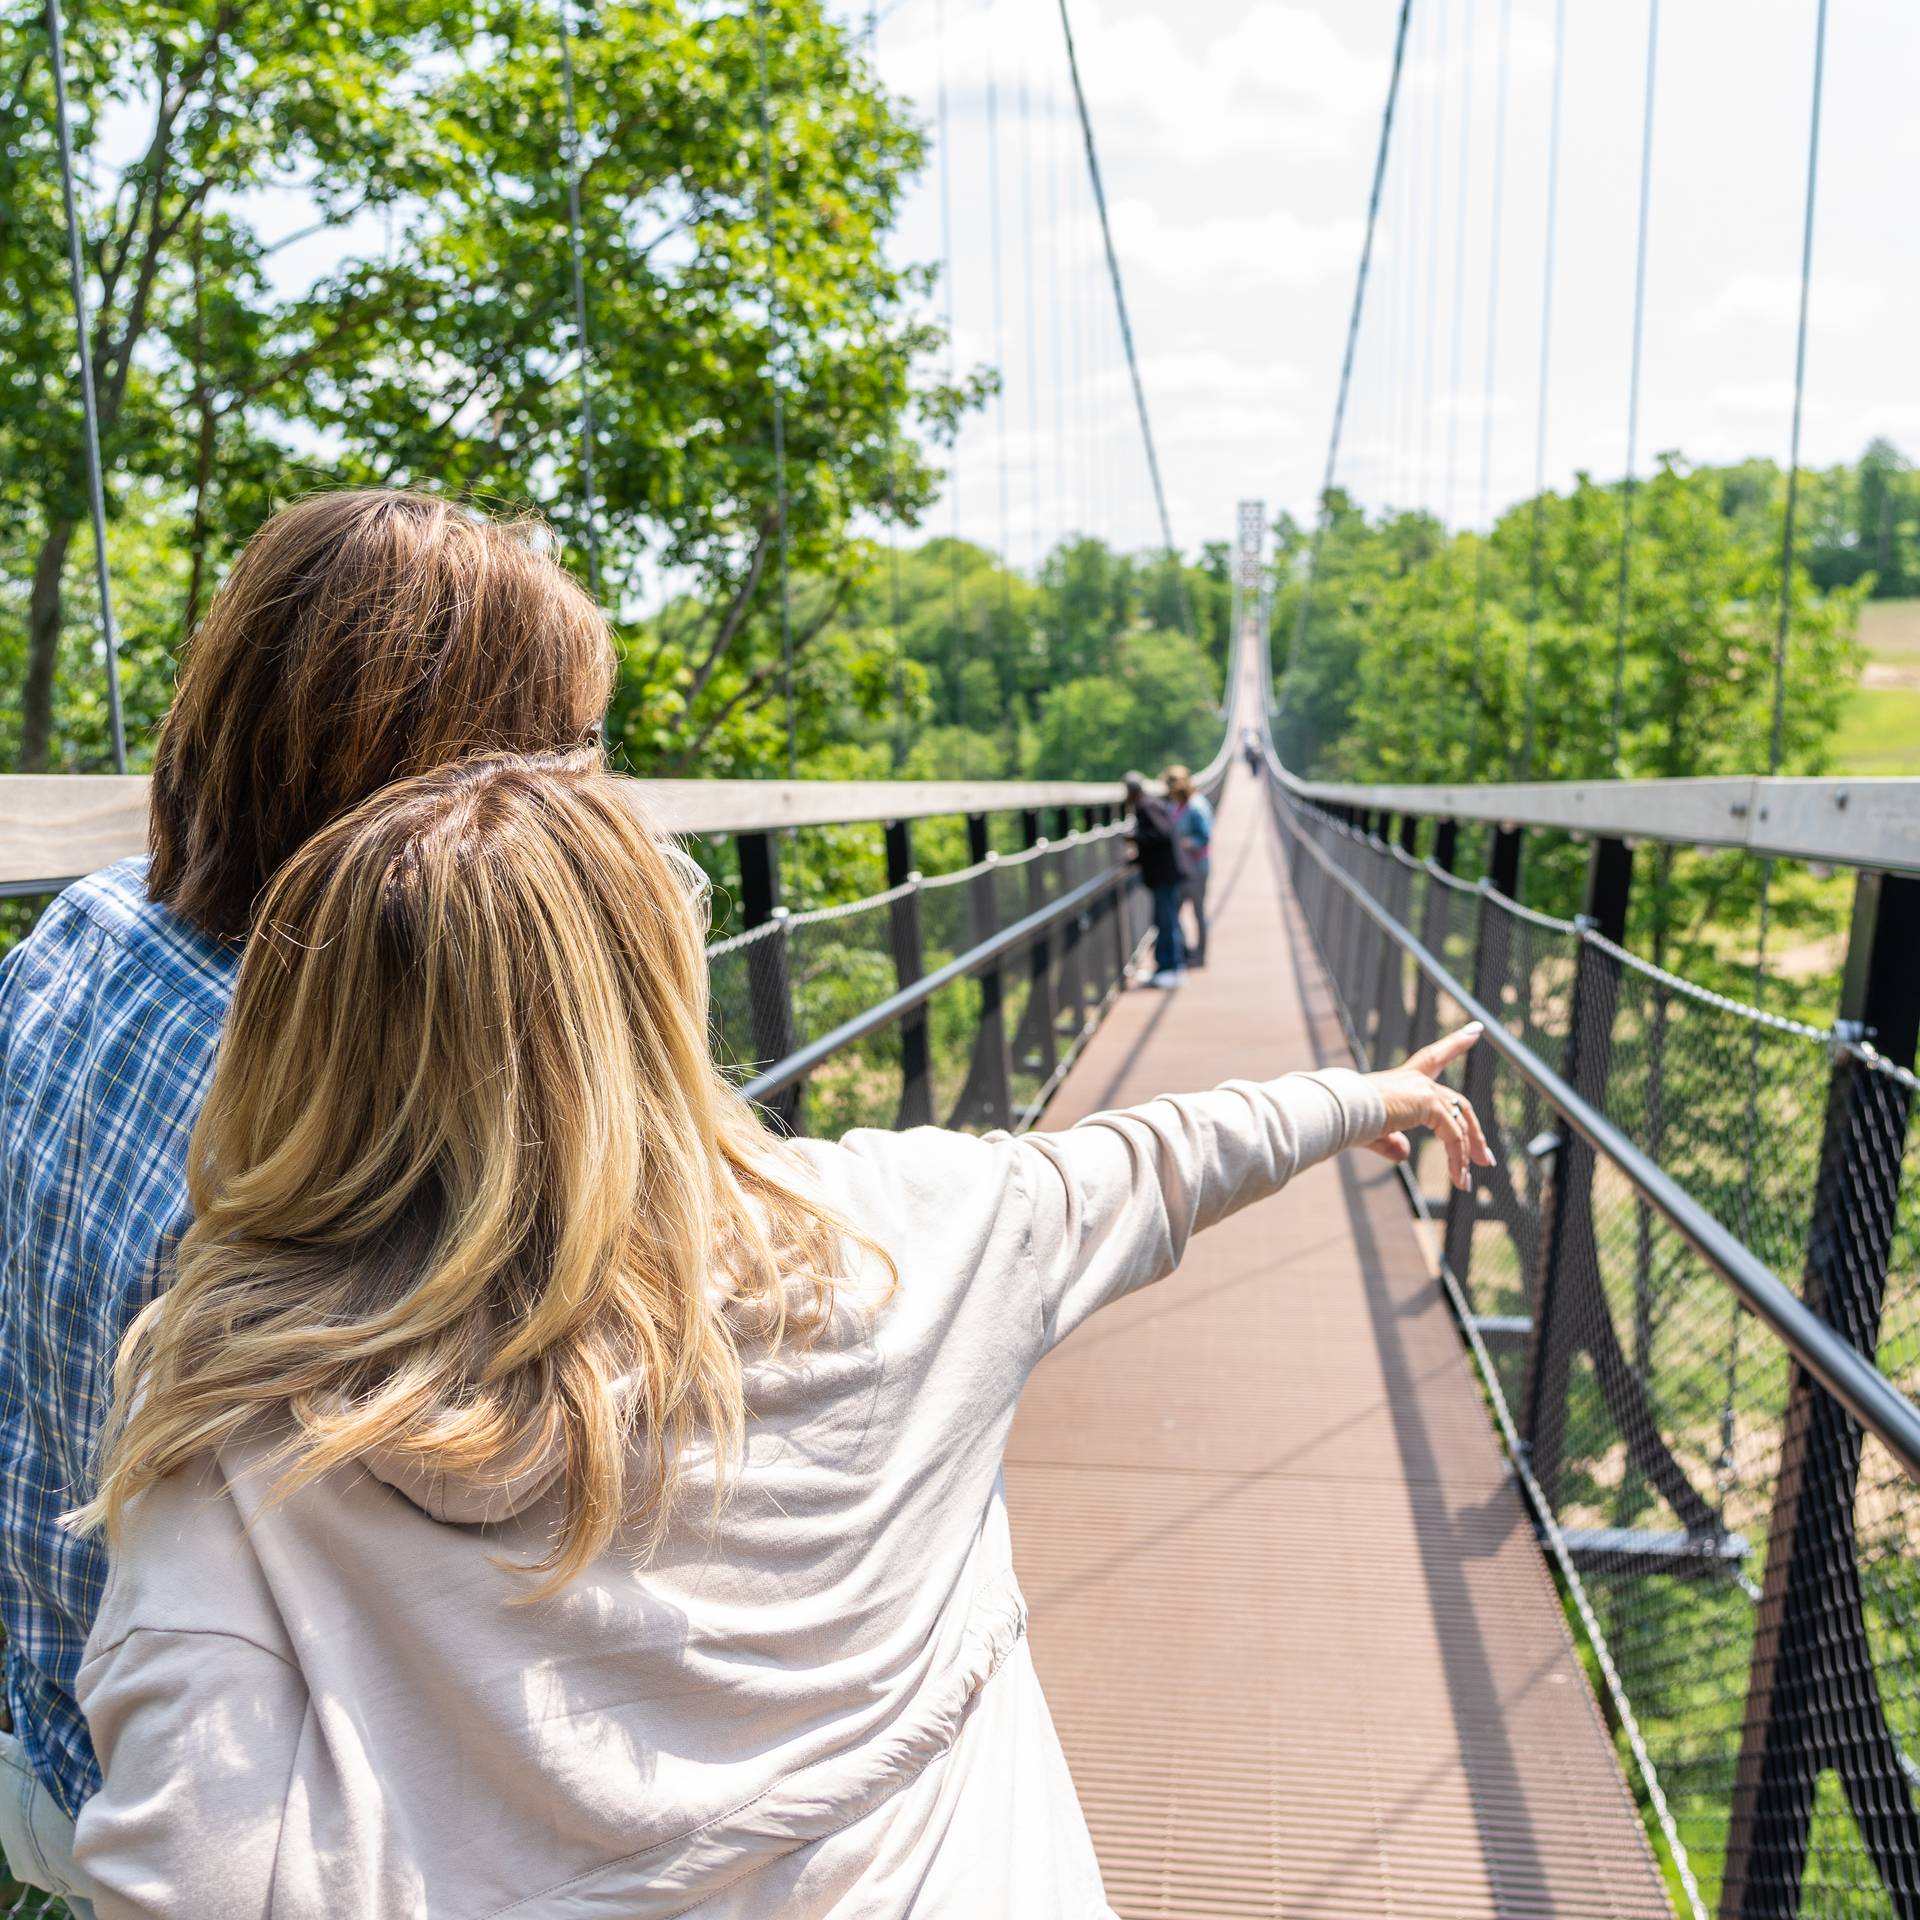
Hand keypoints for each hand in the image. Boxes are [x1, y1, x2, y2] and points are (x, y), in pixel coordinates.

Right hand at [1359, 1023, 1495, 1191]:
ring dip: (1466, 1154)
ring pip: (1459, 1123)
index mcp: (1402, 1081)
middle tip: (1484, 1158)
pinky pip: (1453, 1136)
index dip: (1455, 1043)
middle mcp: (1416, 1081)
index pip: (1433, 1057)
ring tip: (1466, 1181)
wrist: (1340, 1110)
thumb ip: (1391, 1141)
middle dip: (1475, 1131)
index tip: (1476, 1031)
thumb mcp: (1374, 1132)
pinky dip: (1457, 1160)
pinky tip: (1457, 1179)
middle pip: (1457, 1102)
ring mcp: (1424, 1091)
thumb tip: (1404, 1153)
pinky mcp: (1428, 1105)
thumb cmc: (1347, 1118)